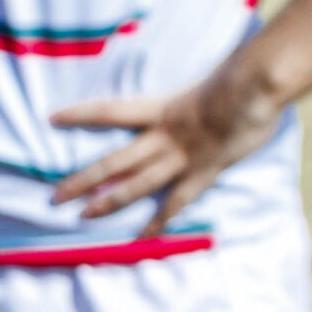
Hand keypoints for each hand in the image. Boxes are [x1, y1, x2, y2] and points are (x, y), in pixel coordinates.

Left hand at [49, 60, 283, 235]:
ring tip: (83, 216)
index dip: (80, 114)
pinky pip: (176, 202)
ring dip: (109, 202)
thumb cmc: (240, 75)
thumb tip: (193, 82)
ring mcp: (183, 157)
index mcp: (161, 108)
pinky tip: (143, 236)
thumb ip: (194, 87)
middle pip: (114, 161)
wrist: (258, 86)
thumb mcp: (206, 77)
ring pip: (137, 184)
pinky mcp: (204, 172)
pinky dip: (159, 220)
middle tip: (54, 196)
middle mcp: (164, 135)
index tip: (52, 118)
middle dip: (82, 180)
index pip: (109, 111)